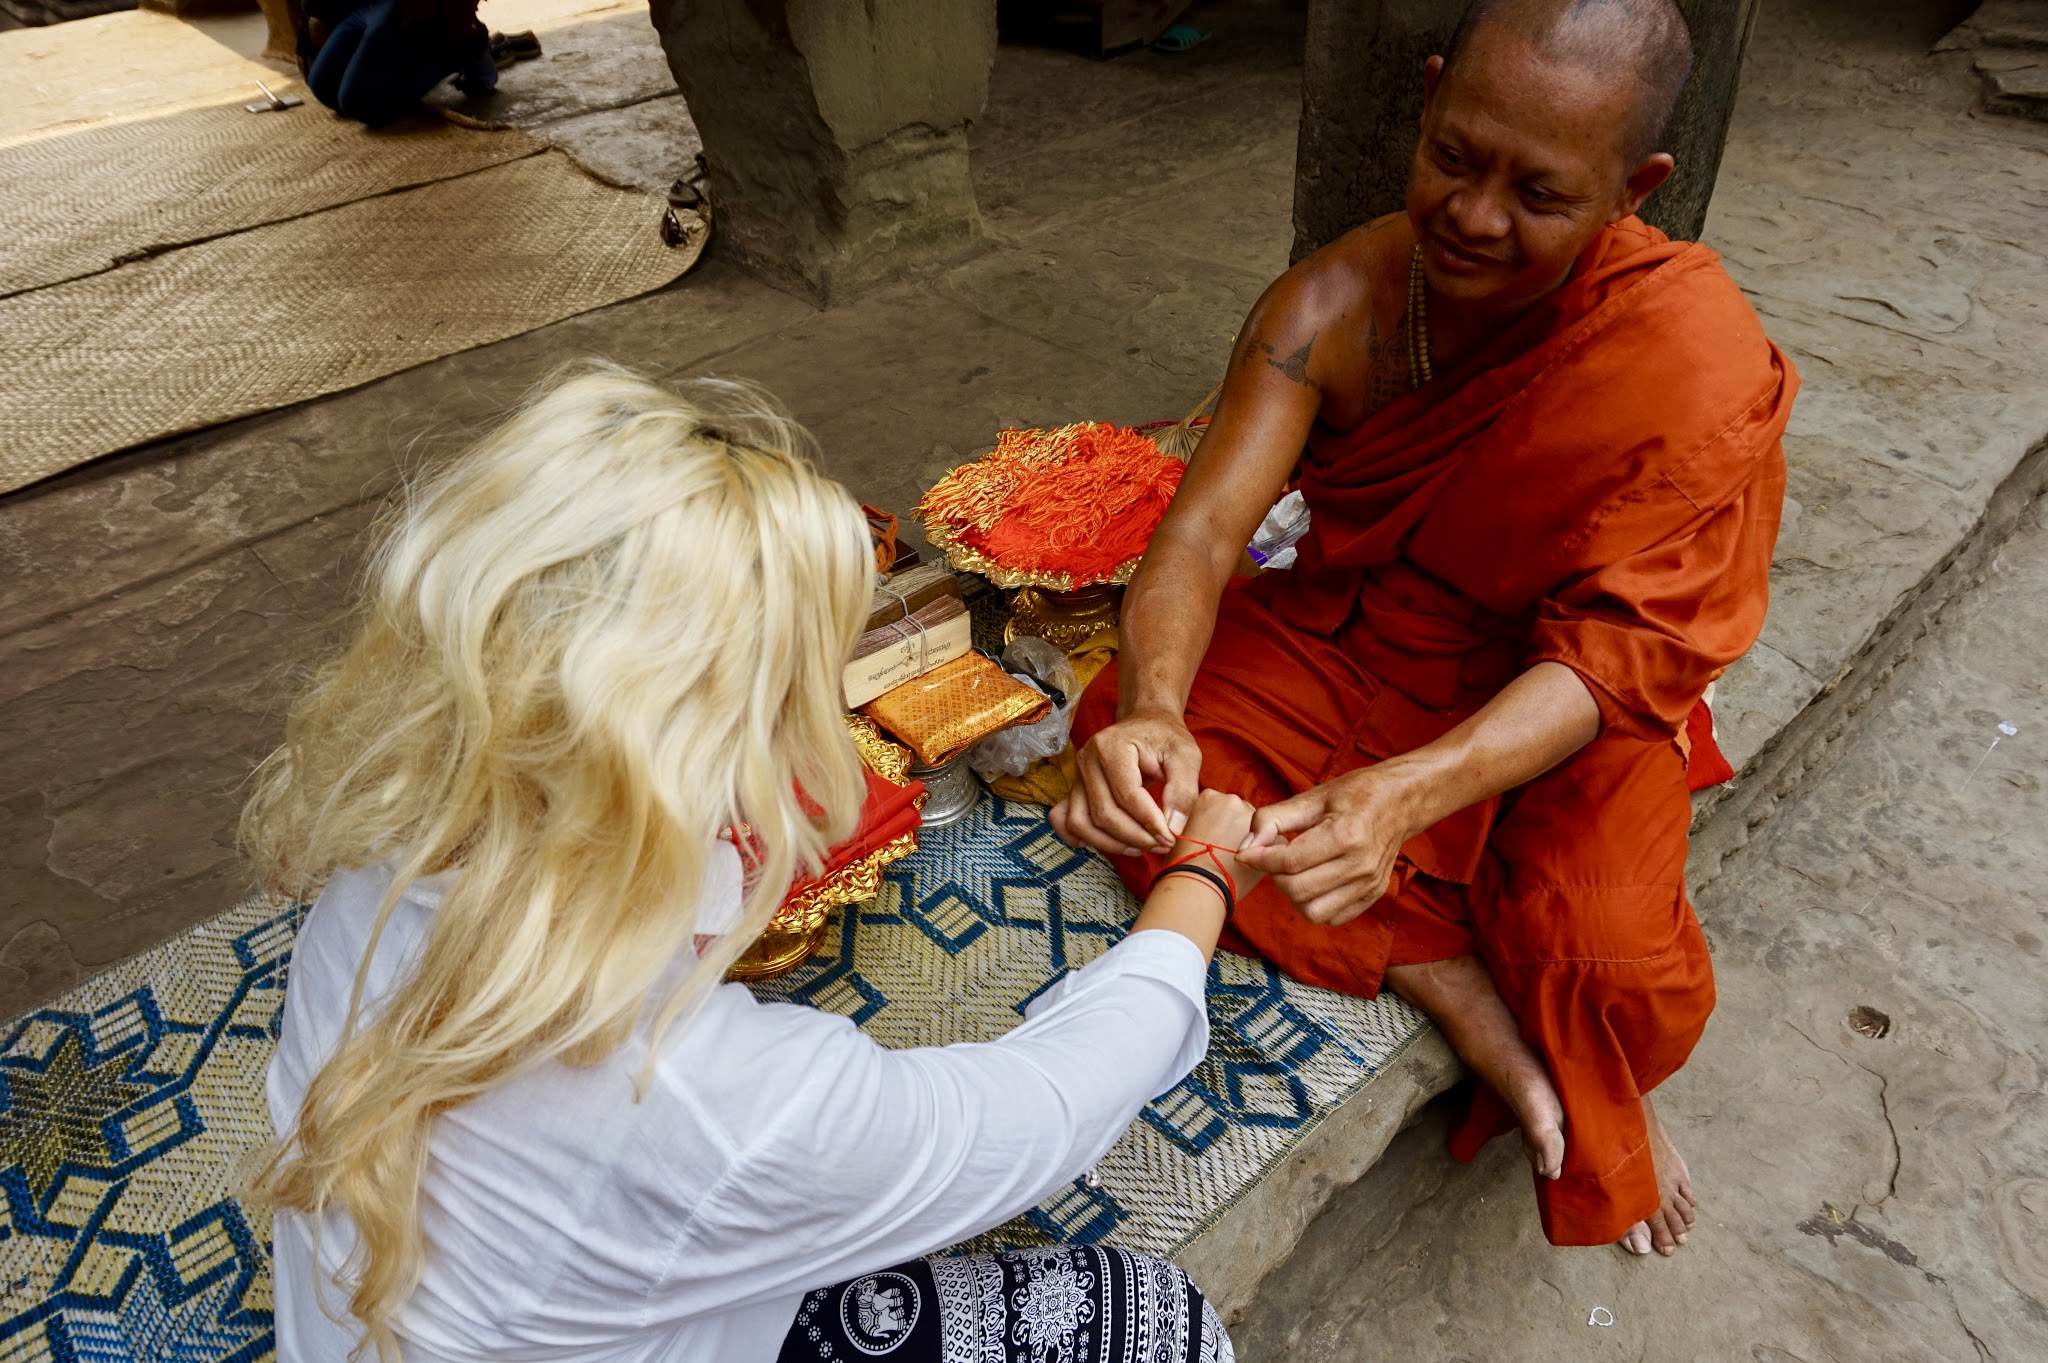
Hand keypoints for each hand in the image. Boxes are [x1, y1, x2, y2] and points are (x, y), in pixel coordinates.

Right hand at [1051, 705, 1201, 854]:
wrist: (1145, 723)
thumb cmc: (1165, 738)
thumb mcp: (1186, 756)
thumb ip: (1184, 791)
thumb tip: (1172, 829)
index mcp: (1111, 746)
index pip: (1127, 795)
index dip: (1150, 823)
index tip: (1171, 837)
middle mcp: (1087, 760)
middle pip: (1104, 814)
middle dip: (1135, 837)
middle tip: (1162, 844)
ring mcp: (1076, 776)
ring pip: (1082, 824)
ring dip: (1111, 844)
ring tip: (1141, 847)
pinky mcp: (1074, 790)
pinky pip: (1066, 821)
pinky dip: (1083, 838)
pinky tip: (1110, 842)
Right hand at [1172, 788, 1267, 901]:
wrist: (1198, 883)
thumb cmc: (1184, 864)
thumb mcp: (1185, 834)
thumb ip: (1203, 823)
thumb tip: (1212, 830)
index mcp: (1208, 796)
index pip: (1219, 807)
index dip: (1217, 827)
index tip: (1212, 842)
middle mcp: (1231, 800)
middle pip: (1239, 814)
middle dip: (1236, 830)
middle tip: (1224, 853)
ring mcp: (1251, 816)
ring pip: (1256, 827)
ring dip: (1250, 840)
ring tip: (1234, 861)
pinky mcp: (1270, 834)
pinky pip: (1272, 841)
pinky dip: (1264, 853)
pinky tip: (1248, 866)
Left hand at [1235, 766, 1417, 925]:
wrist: (1400, 801)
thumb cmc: (1355, 795)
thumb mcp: (1312, 797)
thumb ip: (1273, 819)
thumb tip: (1246, 848)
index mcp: (1346, 834)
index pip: (1289, 862)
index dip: (1259, 859)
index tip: (1248, 853)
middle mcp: (1361, 865)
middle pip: (1298, 890)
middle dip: (1275, 876)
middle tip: (1276, 857)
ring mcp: (1370, 884)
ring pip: (1313, 911)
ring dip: (1294, 894)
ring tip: (1296, 871)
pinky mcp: (1374, 895)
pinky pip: (1332, 917)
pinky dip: (1315, 904)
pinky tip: (1315, 880)